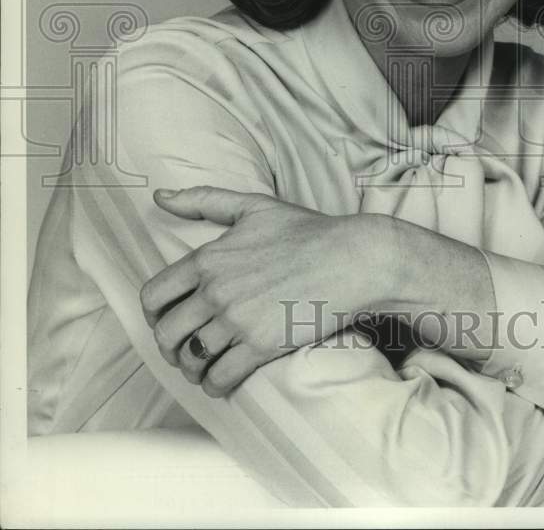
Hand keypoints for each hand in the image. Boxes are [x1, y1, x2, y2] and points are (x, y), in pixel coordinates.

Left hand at [140, 186, 371, 395]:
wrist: (351, 259)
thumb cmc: (306, 231)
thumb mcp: (253, 206)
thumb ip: (203, 200)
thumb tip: (159, 197)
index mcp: (209, 258)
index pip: (154, 296)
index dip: (152, 316)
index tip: (165, 321)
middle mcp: (216, 290)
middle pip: (166, 334)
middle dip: (170, 347)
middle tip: (183, 350)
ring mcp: (237, 320)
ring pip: (191, 359)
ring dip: (192, 369)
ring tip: (202, 367)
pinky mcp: (261, 346)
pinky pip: (219, 378)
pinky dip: (214, 385)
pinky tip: (221, 381)